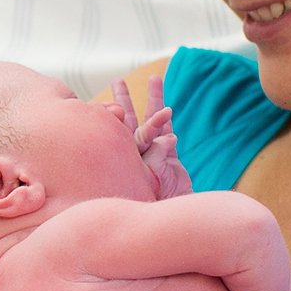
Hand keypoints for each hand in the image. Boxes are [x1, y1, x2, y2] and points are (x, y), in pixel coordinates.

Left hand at [114, 82, 193, 198]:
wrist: (173, 212)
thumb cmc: (155, 202)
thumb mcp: (151, 180)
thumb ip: (157, 157)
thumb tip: (166, 138)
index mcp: (122, 157)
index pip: (118, 132)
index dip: (117, 118)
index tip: (118, 109)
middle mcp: (135, 152)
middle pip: (128, 120)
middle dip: (123, 101)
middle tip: (118, 81)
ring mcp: (153, 151)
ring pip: (152, 120)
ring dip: (153, 99)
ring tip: (154, 78)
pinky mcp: (169, 153)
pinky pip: (168, 129)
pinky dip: (168, 117)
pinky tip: (169, 102)